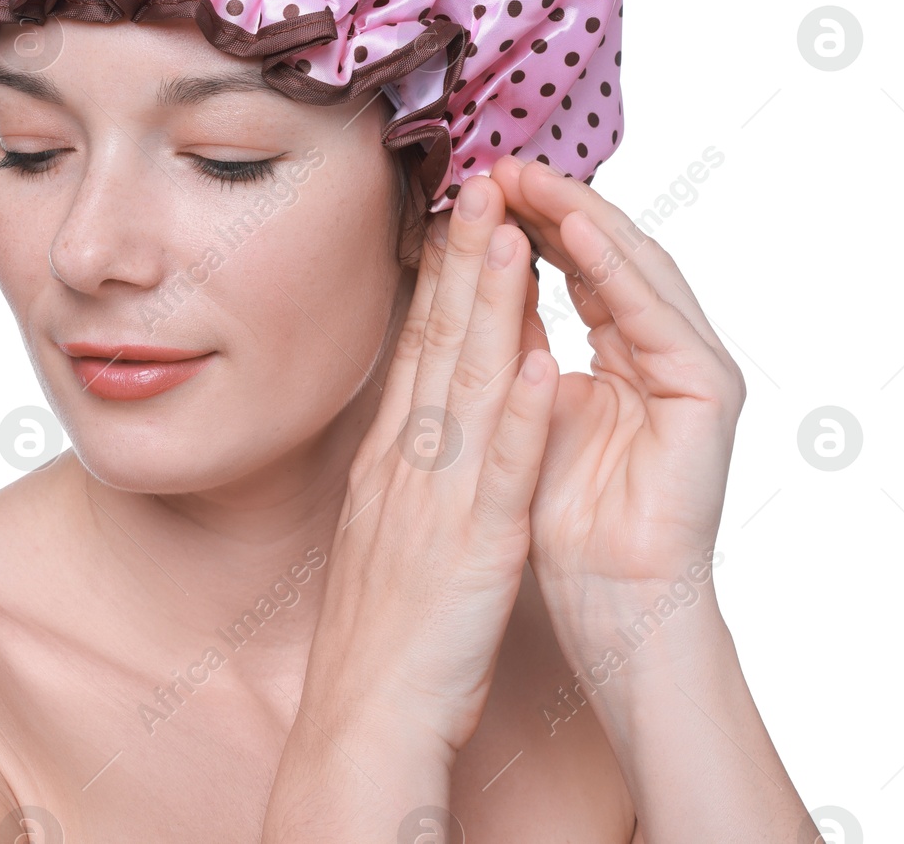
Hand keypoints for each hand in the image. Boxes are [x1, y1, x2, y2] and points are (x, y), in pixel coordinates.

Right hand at [302, 171, 559, 754]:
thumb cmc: (384, 629)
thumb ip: (409, 461)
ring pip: (466, 388)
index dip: (439, 276)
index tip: (459, 216)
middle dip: (461, 262)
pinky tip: (539, 361)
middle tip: (479, 186)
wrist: (364, 716)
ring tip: (508, 237)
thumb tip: (430, 408)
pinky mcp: (472, 548)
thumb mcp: (388, 524)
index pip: (417, 348)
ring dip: (488, 310)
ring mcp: (437, 501)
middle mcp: (408, 464)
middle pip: (436, 346)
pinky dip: (518, 415)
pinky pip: (499, 474)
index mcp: (393, 459)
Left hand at [485, 155, 743, 629]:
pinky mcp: (710, 398)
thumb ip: (519, 349)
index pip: (573, 271)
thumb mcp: (524, 416)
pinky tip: (580, 237)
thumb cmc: (562, 520)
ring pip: (636, 273)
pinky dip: (618, 276)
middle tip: (502, 160)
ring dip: (585, 223)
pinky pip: (658, 322)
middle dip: (553, 207)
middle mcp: (662, 353)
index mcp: (622, 355)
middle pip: (607, 258)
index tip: (474, 184)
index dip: (526, 225)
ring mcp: (692, 372)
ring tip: (535, 179)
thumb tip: (481, 282)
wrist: (612, 602)